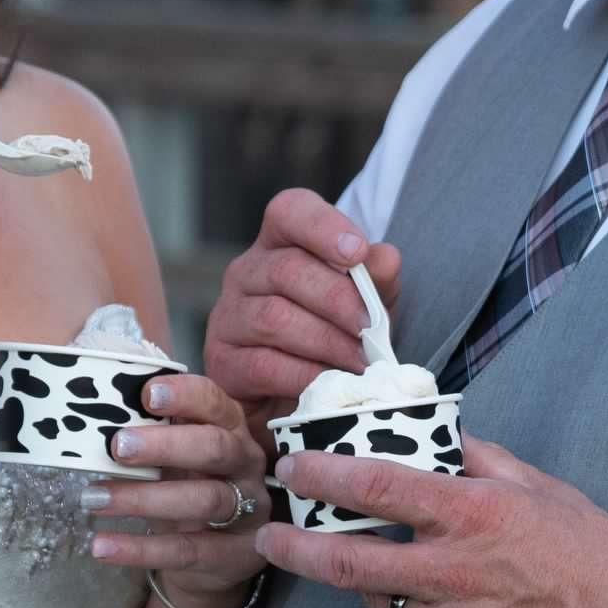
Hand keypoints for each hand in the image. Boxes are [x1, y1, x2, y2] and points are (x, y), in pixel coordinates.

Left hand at [82, 370, 270, 607]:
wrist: (216, 556)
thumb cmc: (189, 486)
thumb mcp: (176, 455)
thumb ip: (152, 432)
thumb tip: (101, 412)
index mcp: (231, 427)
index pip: (215, 402)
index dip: (185, 396)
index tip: (147, 394)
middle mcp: (246, 464)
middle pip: (215, 448)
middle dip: (165, 445)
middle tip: (117, 447)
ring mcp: (248, 510)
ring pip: (204, 500)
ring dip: (145, 498)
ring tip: (94, 498)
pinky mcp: (235, 554)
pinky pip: (186, 551)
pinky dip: (141, 548)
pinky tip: (102, 545)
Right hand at [205, 191, 399, 426]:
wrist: (302, 396)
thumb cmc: (333, 336)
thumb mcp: (364, 304)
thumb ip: (376, 280)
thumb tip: (385, 259)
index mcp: (280, 243)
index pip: (290, 211)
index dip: (322, 226)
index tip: (357, 252)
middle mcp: (246, 272)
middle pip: (287, 270)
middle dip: (338, 300)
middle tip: (371, 329)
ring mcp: (227, 315)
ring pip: (274, 318)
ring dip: (326, 342)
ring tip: (360, 362)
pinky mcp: (222, 361)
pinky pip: (264, 364)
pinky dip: (305, 375)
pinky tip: (330, 383)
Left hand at [259, 436, 607, 607]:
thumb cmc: (594, 556)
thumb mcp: (541, 489)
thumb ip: (479, 462)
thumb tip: (436, 435)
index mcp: (471, 516)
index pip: (374, 488)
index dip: (322, 475)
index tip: (292, 466)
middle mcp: (449, 572)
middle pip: (344, 560)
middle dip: (292, 546)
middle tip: (268, 536)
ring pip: (374, 601)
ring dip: (357, 581)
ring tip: (359, 564)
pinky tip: (413, 603)